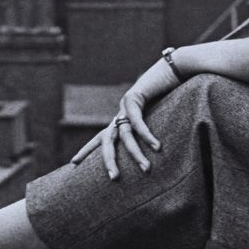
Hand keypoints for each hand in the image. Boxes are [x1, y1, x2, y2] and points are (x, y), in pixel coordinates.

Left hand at [70, 58, 185, 178]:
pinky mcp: (135, 97)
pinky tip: (156, 147)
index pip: (102, 138)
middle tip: (113, 178)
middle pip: (106, 140)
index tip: (72, 162)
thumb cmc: (171, 94)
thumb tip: (160, 154)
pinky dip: (146, 135)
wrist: (176, 69)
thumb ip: (154, 134)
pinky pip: (138, 122)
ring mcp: (126, 105)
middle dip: (108, 160)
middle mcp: (121, 113)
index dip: (88, 150)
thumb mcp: (160, 119)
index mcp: (123, 119)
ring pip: (125, 135)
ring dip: (136, 153)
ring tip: (146, 168)